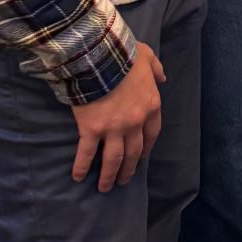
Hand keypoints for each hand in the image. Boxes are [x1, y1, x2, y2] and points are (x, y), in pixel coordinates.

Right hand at [70, 43, 165, 190]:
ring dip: (110, 175)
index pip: (152, 134)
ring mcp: (114, 128)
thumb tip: (162, 77)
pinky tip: (78, 177)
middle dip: (129, 168)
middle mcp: (135, 122)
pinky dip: (82, 167)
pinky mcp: (92, 130)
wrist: (100, 56)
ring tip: (105, 187)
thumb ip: (156, 68)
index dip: (146, 148)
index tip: (141, 157)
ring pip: (113, 159)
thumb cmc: (124, 54)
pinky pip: (87, 153)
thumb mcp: (148, 56)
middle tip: (124, 180)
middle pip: (134, 152)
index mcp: (151, 106)